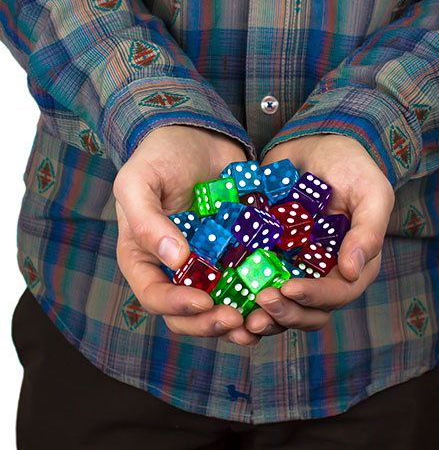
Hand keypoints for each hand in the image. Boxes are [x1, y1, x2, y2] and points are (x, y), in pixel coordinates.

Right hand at [113, 125, 261, 345]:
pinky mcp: (236, 251)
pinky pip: (247, 279)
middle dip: (210, 323)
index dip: (177, 306)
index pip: (155, 295)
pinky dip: (260, 291)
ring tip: (261, 321)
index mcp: (146, 257)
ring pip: (221, 304)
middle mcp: (176, 268)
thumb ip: (147, 220)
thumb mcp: (139, 181)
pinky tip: (277, 294)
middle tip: (237, 320)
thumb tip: (175, 259)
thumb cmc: (160, 156)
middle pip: (188, 313)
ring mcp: (209, 262)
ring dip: (240, 319)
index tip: (203, 302)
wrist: (198, 136)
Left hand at [244, 134, 394, 335]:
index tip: (289, 288)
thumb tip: (352, 271)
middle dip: (286, 313)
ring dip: (264, 314)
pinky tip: (227, 295)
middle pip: (309, 309)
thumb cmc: (350, 164)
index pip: (338, 292)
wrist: (315, 141)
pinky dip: (244, 292)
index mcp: (352, 261)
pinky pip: (257, 278)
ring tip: (242, 313)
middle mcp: (322, 270)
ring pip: (282, 303)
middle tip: (261, 303)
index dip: (315, 296)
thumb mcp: (370, 191)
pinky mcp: (269, 252)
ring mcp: (294, 263)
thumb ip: (368, 230)